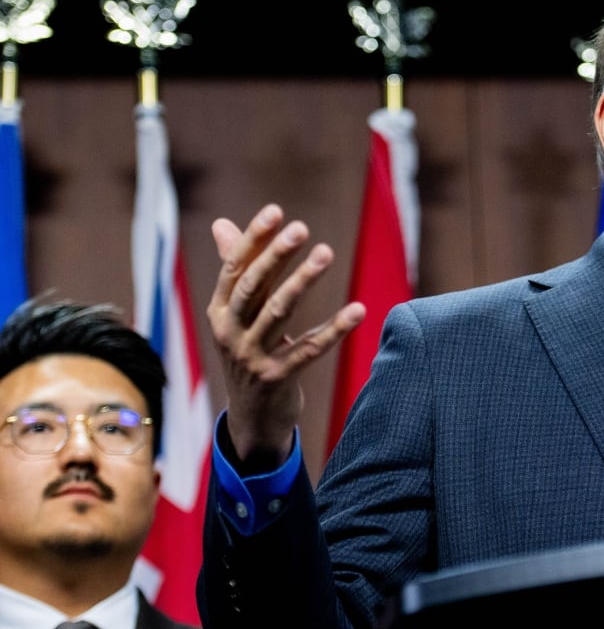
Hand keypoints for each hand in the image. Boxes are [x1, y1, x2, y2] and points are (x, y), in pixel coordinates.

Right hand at [207, 204, 365, 469]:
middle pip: (253, 286)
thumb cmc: (249, 352)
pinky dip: (335, 328)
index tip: (275, 210)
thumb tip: (222, 223)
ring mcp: (251, 357)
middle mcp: (230, 332)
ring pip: (279, 312)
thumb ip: (236, 271)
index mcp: (219, 311)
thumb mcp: (237, 315)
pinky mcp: (277, 378)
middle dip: (276, 255)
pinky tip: (359, 310)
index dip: (253, 238)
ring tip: (326, 252)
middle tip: (301, 227)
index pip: (234, 268)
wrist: (253, 417)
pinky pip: (310, 349)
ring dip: (303, 280)